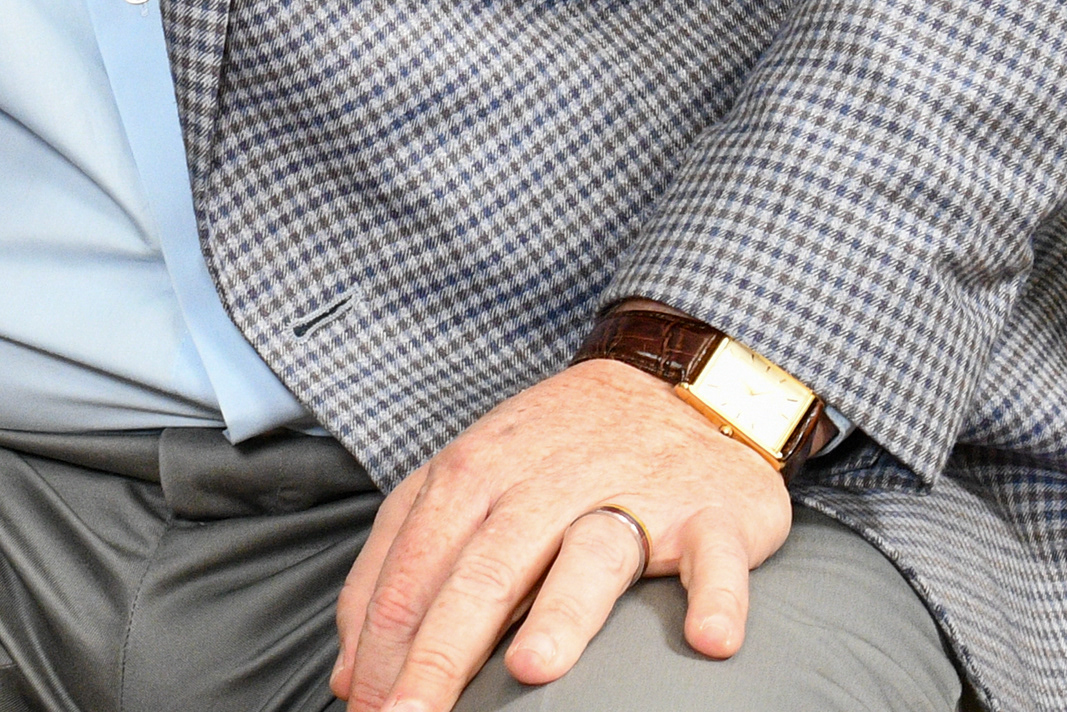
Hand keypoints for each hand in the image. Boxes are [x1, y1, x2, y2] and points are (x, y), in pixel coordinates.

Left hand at [329, 355, 792, 710]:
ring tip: (534, 669)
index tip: (367, 708)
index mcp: (472, 475)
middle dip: (442, 650)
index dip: (385, 642)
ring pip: (590, 554)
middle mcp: (544, 483)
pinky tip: (710, 640)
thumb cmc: (554, 456)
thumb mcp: (463, 488)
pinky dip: (715, 595)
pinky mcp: (710, 514)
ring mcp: (631, 495)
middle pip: (485, 571)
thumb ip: (400, 570)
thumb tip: (351, 675)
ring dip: (563, 611)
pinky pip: (715, 558)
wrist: (675, 386)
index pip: (415, 564)